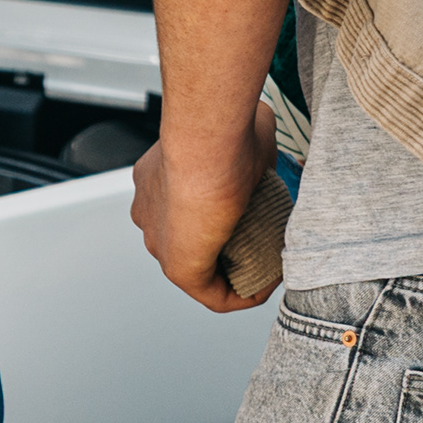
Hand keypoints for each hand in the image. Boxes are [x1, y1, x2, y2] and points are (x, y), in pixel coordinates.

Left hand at [133, 100, 276, 312]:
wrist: (207, 140)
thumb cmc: (225, 129)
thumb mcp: (246, 132)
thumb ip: (253, 144)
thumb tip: (267, 148)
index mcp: (157, 177)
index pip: (182, 204)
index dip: (221, 213)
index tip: (254, 212)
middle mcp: (149, 210)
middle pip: (189, 238)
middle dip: (228, 245)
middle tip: (265, 241)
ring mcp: (158, 240)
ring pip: (200, 268)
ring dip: (238, 272)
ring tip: (272, 264)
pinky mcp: (177, 268)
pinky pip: (213, 293)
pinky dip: (244, 294)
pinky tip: (270, 281)